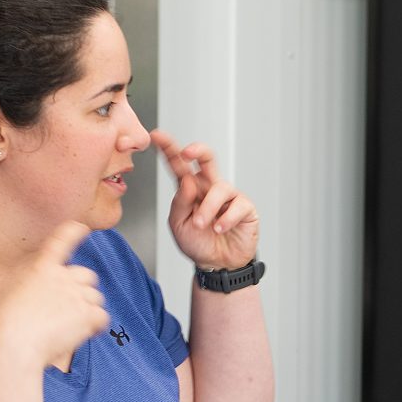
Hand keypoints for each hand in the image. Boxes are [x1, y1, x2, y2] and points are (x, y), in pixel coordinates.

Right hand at [0, 221, 107, 368]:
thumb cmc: (8, 325)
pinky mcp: (88, 313)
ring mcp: (77, 294)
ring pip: (96, 298)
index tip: (81, 228)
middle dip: (83, 290)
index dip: (73, 233)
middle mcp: (62, 277)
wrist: (15, 343)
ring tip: (70, 326)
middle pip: (87, 277)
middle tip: (70, 309)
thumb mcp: (13, 293)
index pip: (60, 241)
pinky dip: (96, 326)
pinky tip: (84, 334)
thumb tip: (45, 294)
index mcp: (41, 269)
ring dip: (89, 310)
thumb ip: (34, 286)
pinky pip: (102, 317)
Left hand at [149, 130, 259, 272]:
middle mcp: (210, 187)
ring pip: (219, 187)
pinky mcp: (245, 208)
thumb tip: (187, 181)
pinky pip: (237, 205)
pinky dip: (226, 218)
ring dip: (207, 208)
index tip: (157, 136)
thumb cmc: (197, 242)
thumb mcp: (179, 224)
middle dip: (198, 150)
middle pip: (207, 158)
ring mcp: (229, 196)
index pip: (179, 165)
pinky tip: (219, 228)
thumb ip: (180, 202)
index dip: (169, 149)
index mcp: (191, 188)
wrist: (217, 265)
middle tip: (187, 152)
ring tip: (201, 224)